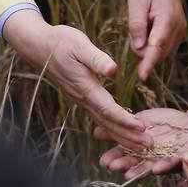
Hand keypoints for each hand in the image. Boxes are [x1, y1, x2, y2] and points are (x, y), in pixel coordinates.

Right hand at [3, 9, 149, 148]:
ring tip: (140, 145)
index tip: (141, 128)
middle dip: (128, 136)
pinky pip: (100, 117)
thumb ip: (97, 59)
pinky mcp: (82, 96)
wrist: (38, 46)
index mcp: (85, 87)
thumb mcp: (80, 45)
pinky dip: (113, 126)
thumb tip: (113, 70)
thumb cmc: (60, 42)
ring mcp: (81, 99)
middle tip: (149, 145)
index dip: (125, 120)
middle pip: (108, 122)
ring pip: (104, 122)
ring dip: (122, 135)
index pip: (108, 109)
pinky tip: (123, 131)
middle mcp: (83, 97)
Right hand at [97, 108, 187, 179]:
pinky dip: (164, 166)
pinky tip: (156, 168)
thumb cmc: (167, 124)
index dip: (115, 157)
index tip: (103, 160)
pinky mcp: (182, 159)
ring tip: (129, 173)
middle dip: (124, 165)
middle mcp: (151, 158)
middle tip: (112, 166)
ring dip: (140, 171)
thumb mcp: (143, 121)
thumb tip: (97, 129)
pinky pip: (173, 163)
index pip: (125, 154)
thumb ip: (124, 126)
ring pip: (151, 167)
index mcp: (141, 149)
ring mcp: (165, 160)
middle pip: (136, 164)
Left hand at [128, 0, 186, 80]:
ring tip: (143, 24)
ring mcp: (180, 31)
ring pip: (161, 51)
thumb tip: (139, 49)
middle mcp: (177, 28)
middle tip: (135, 30)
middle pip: (159, 52)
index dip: (149, 63)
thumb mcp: (136, 2)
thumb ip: (137, 26)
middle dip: (144, 51)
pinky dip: (153, 43)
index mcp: (167, 19)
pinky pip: (164, 46)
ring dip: (148, 47)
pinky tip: (149, 27)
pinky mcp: (178, 32)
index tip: (142, 76)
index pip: (157, 46)